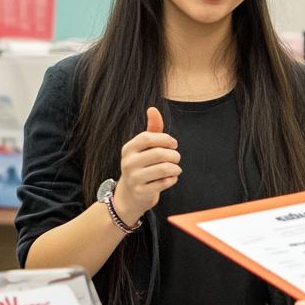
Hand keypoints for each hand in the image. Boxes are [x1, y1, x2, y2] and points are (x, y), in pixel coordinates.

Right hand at [114, 106, 180, 224]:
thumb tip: (152, 109)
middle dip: (174, 155)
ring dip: (175, 168)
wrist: (129, 196)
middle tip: (176, 158)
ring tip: (175, 169)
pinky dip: (172, 180)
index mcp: (128, 148)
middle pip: (159, 153)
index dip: (165, 139)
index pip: (148, 137)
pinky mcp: (142, 192)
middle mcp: (128, 162)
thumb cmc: (141, 166)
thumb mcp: (144, 148)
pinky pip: (165, 183)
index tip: (173, 144)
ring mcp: (134, 178)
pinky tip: (170, 179)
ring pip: (164, 169)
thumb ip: (152, 129)